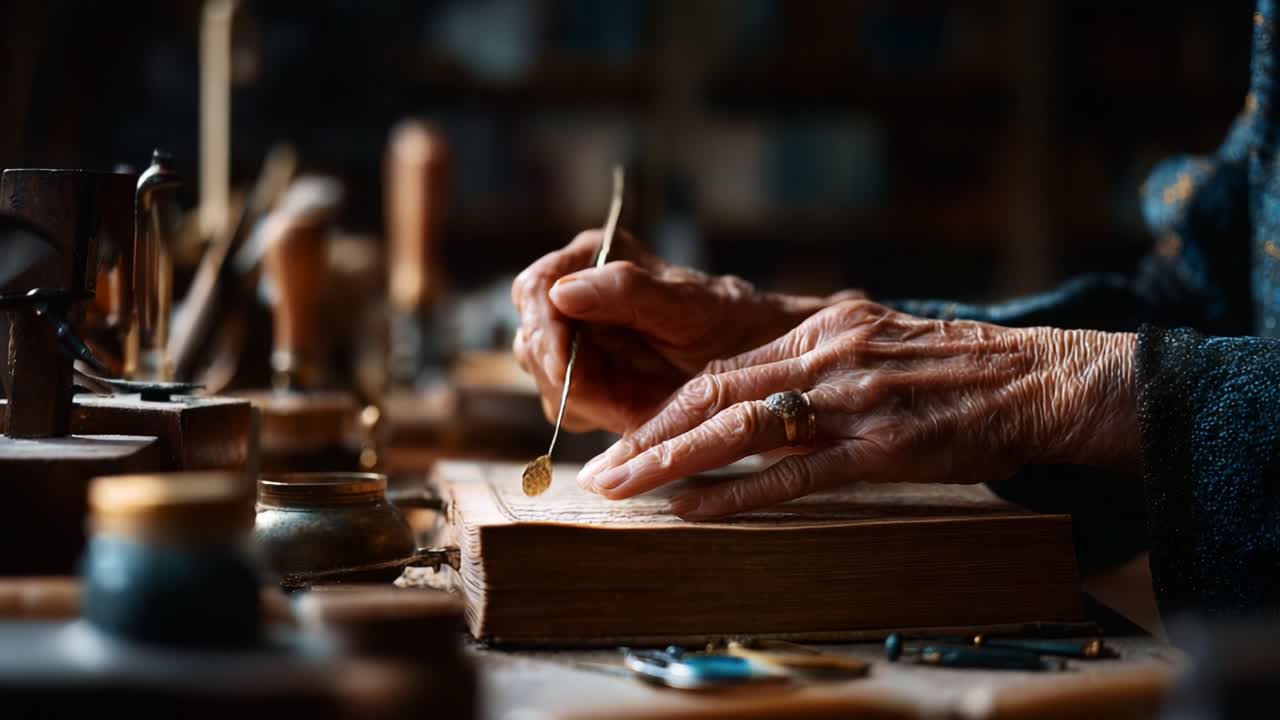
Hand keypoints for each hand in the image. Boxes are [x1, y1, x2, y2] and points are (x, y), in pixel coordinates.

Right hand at [511, 230, 852, 432]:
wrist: (760, 361)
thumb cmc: (731, 321)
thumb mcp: (686, 305)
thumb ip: (626, 290)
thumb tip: (561, 292)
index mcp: (594, 257)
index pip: (535, 288)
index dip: (543, 330)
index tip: (565, 367)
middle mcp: (578, 293)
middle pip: (530, 337)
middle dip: (562, 373)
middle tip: (607, 400)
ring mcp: (578, 337)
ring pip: (542, 376)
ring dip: (579, 398)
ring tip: (631, 405)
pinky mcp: (587, 377)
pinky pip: (565, 403)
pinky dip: (592, 414)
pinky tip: (629, 413)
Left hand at [577, 300, 1138, 519]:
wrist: (1043, 377)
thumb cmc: (964, 369)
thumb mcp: (880, 341)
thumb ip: (822, 358)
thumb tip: (767, 385)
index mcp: (823, 328)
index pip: (723, 369)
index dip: (666, 406)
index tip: (626, 435)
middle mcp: (827, 355)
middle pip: (714, 393)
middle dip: (649, 434)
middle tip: (602, 471)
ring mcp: (853, 401)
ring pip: (740, 429)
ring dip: (671, 461)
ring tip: (623, 489)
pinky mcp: (884, 448)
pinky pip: (794, 474)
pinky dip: (737, 494)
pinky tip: (692, 510)